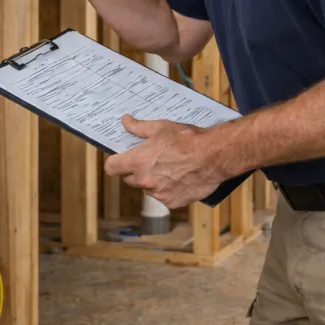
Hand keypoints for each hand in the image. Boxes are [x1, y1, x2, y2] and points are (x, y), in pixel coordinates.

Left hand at [104, 116, 225, 207]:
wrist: (213, 156)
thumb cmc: (187, 139)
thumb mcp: (161, 127)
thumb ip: (138, 128)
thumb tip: (125, 121)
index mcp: (137, 162)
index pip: (111, 167)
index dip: (114, 162)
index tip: (119, 159)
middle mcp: (144, 181)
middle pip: (129, 179)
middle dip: (136, 170)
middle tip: (152, 159)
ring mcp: (158, 194)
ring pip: (148, 188)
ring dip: (153, 181)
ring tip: (171, 168)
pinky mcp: (172, 202)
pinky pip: (164, 197)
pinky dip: (169, 190)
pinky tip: (181, 178)